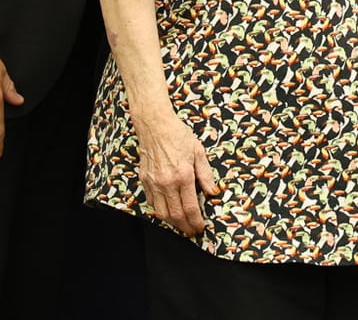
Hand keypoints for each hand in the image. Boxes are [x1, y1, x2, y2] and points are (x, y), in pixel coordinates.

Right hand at [133, 109, 218, 235]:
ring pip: (161, 212)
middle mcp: (167, 182)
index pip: (190, 208)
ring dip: (172, 223)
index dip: (196, 221)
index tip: (200, 228)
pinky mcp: (144, 180)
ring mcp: (154, 183)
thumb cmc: (178, 135)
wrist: (155, 125)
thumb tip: (212, 192)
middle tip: (192, 231)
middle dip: (185, 227)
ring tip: (180, 225)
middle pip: (175, 215)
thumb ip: (206, 174)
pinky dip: (159, 210)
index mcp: (184, 176)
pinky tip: (167, 211)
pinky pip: (151, 202)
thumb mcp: (198, 152)